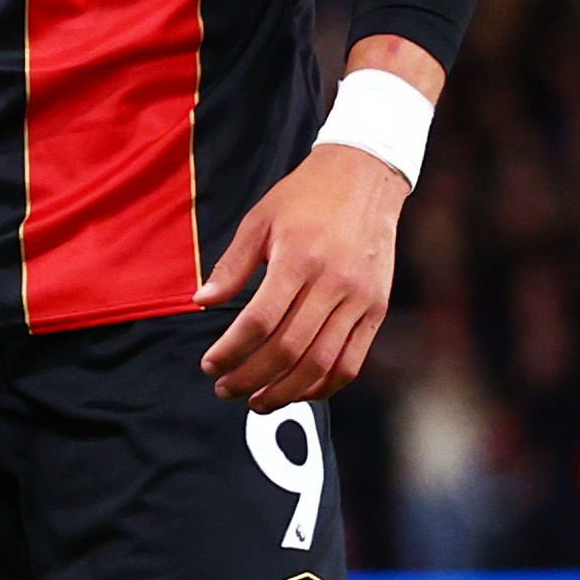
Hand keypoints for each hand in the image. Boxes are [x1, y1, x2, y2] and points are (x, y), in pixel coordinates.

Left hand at [198, 139, 410, 406]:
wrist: (365, 178)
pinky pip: (353, 361)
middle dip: (251, 378)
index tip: (209, 365)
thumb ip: (231, 266)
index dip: (230, 351)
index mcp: (299, 259)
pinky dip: (325, 385)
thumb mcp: (259, 221)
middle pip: (289, 349)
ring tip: (258, 401)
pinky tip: (299, 390)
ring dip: (286, 391)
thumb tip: (201, 302)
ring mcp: (361, 300)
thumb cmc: (306, 197)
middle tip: (224, 390)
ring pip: (322, 363)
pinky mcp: (377, 309)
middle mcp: (334, 283)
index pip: (259, 322)